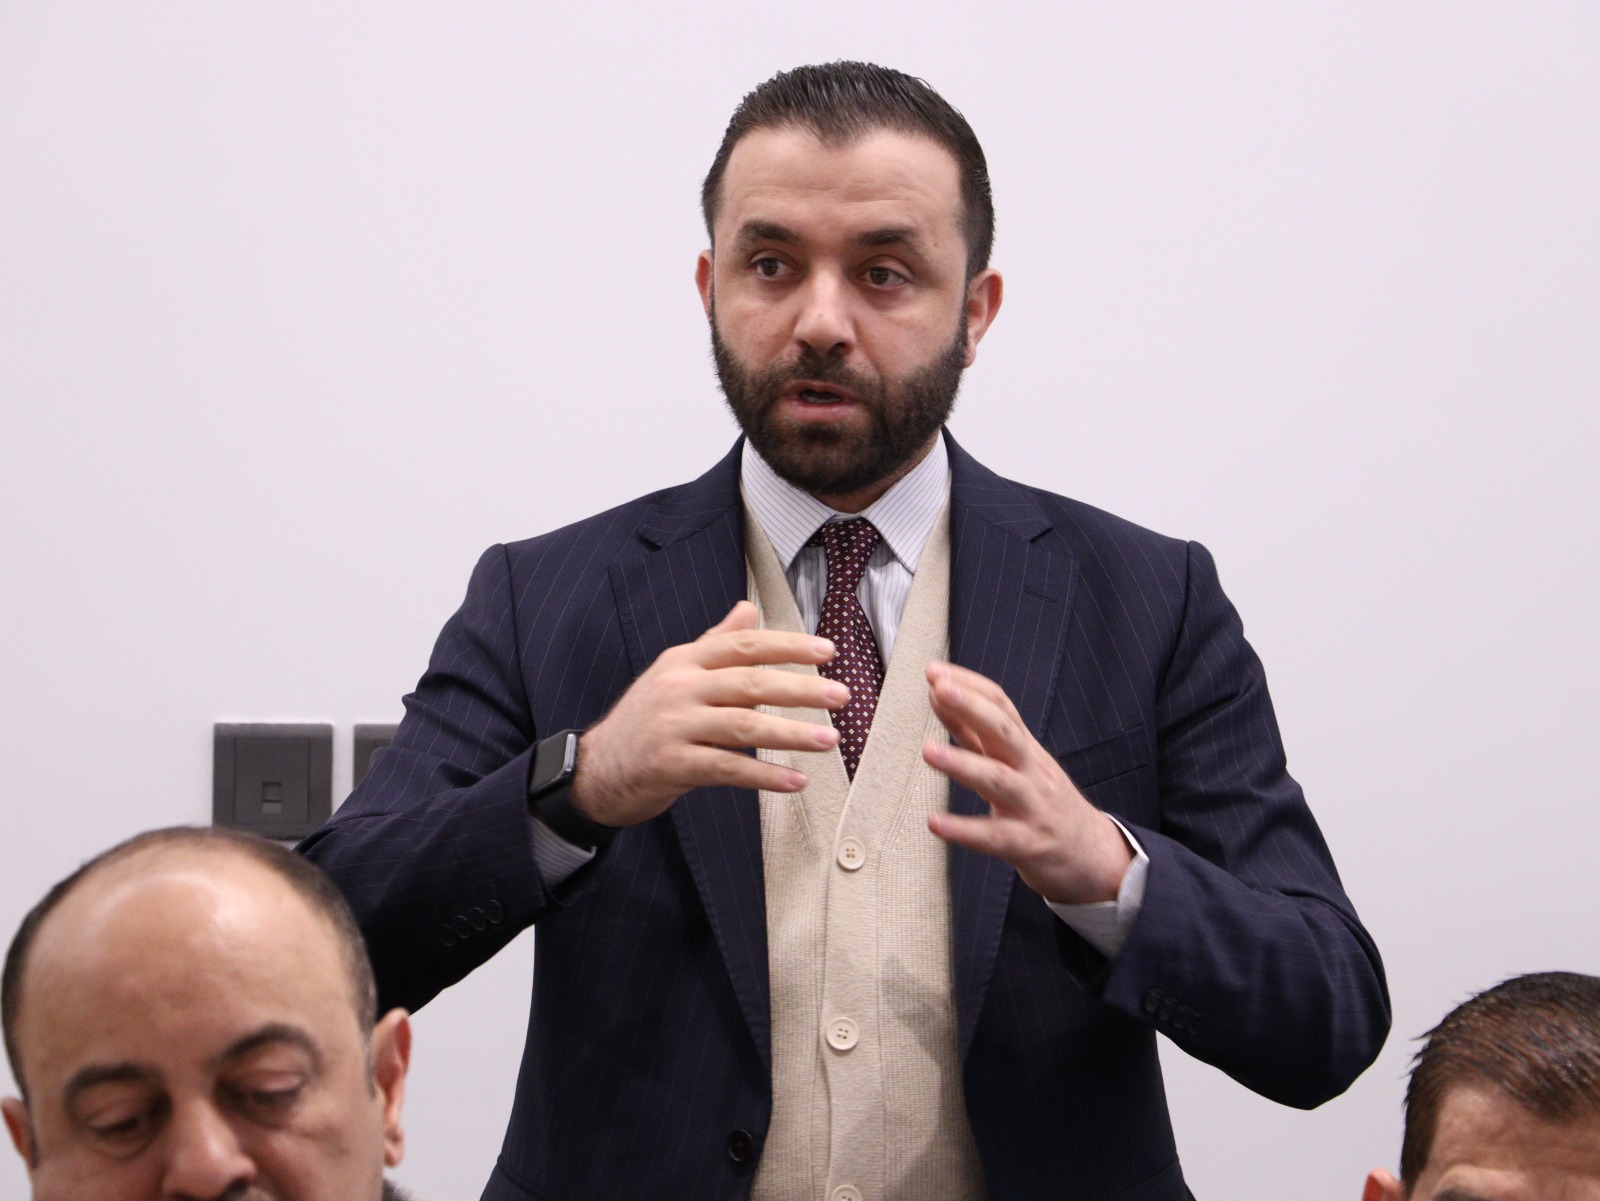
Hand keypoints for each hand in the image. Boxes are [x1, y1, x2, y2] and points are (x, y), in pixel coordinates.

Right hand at [570, 601, 847, 826]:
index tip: (828, 650)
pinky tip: (795, 781)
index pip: (744, 645)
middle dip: (800, 689)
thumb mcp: (675, 673)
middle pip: (749, 683)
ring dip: (791, 734)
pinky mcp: (671, 765)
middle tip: (841, 696)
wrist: (597, 769)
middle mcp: (679, 688)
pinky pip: (727, 769)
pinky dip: (765, 776)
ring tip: (830, 740)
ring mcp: (674, 726)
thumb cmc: (646, 720)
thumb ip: (715, 644)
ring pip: (743, 726)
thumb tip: (749, 610)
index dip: (788, 646)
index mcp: (685, 660)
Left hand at [922, 662, 1132, 904]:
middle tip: (939, 688)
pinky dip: (963, 829)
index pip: (1001, 705)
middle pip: (1005, 731)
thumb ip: (975, 734)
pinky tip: (934, 823)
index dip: (969, 686)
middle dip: (972, 707)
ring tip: (927, 751)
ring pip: (999, 780)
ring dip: (962, 764)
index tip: (934, 671)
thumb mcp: (1016, 764)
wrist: (1093, 855)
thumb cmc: (1044, 802)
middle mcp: (1031, 770)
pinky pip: (994, 836)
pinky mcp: (1027, 844)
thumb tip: (938, 696)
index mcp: (1025, 748)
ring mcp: (1031, 806)